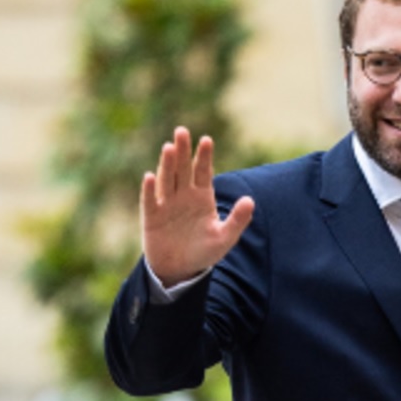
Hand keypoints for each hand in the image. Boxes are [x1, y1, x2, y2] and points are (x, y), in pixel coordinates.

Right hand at [141, 126, 254, 286]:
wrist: (180, 270)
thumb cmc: (204, 252)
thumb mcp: (225, 238)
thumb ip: (238, 220)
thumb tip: (250, 200)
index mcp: (202, 196)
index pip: (203, 171)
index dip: (204, 156)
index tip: (207, 140)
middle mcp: (183, 195)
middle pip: (183, 169)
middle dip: (183, 151)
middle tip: (182, 131)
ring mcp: (167, 204)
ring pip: (167, 180)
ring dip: (167, 164)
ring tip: (169, 147)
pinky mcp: (152, 217)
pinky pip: (150, 201)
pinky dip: (149, 190)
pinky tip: (150, 176)